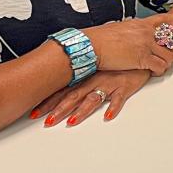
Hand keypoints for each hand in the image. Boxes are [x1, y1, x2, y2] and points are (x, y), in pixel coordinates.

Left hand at [32, 69, 151, 126]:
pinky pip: (118, 99)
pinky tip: (107, 116)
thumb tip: (62, 82)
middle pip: (73, 96)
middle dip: (59, 110)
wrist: (137, 50)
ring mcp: (109, 83)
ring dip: (82, 111)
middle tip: (47, 121)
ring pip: (92, 99)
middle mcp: (94, 79)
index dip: (48, 102)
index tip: (35, 111)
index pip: (62, 90)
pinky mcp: (124, 87)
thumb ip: (80, 75)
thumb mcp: (96, 65)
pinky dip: (113, 107)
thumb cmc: (117, 60)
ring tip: (72, 121)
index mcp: (85, 75)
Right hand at [84, 11, 172, 75]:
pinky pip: (159, 65)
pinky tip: (154, 72)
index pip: (165, 19)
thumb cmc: (100, 38)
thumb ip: (131, 30)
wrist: (91, 45)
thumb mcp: (120, 27)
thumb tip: (131, 31)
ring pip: (168, 54)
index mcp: (141, 23)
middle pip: (171, 38)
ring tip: (161, 66)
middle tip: (171, 55)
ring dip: (167, 61)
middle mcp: (146, 32)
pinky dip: (160, 70)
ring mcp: (145, 44)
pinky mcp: (142, 58)